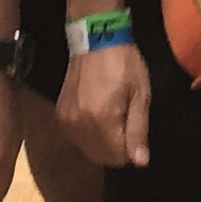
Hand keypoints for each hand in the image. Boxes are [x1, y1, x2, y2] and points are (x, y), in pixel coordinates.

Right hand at [60, 45, 149, 168]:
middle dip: (116, 147)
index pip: (118, 157)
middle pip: (101, 157)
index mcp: (101, 120)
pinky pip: (77, 138)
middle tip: (125, 119)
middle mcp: (79, 125)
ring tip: (111, 114)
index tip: (134, 126)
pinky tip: (97, 114)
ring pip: (88, 150)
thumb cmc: (123, 63)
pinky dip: (89, 134)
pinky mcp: (60, 115)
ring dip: (102, 142)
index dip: (131, 148)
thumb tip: (140, 162)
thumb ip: (138, 131)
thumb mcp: (140, 95)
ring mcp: (66, 121)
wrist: (95, 39)